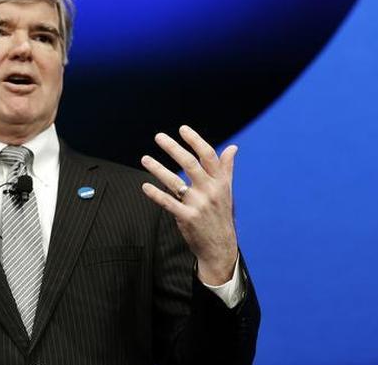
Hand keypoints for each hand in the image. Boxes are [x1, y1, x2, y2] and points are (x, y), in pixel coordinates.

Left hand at [140, 126, 238, 284]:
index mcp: (221, 182)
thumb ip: (226, 169)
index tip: (182, 129)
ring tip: (144, 159)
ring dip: (158, 169)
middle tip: (158, 137)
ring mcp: (199, 205)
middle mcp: (211, 191)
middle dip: (173, 148)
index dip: (195, 140)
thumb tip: (233, 148)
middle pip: (190, 164)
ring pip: (175, 182)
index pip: (208, 156)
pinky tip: (145, 186)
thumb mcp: (227, 191)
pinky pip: (168, 202)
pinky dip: (155, 194)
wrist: (221, 247)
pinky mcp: (187, 218)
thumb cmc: (222, 215)